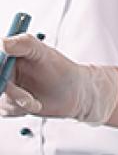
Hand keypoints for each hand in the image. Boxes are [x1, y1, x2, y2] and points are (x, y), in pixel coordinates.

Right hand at [0, 35, 117, 123]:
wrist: (74, 93)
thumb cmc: (61, 69)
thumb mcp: (44, 53)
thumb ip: (25, 44)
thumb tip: (3, 43)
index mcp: (6, 53)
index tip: (5, 76)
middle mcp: (2, 68)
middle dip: (10, 91)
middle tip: (26, 99)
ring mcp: (3, 86)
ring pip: (0, 98)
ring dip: (18, 102)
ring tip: (35, 101)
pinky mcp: (7, 103)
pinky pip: (5, 110)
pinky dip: (20, 110)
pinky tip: (34, 104)